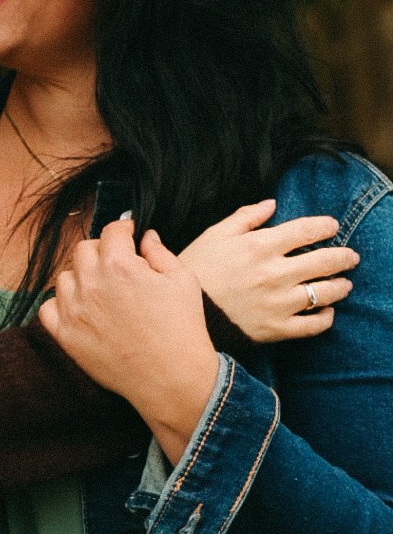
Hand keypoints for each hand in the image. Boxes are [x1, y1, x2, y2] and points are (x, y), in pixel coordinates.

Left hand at [39, 219, 220, 464]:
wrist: (173, 379)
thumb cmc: (182, 329)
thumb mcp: (183, 280)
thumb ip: (160, 252)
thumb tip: (145, 236)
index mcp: (120, 265)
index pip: (111, 231)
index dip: (123, 230)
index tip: (129, 236)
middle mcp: (92, 284)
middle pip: (83, 249)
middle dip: (101, 251)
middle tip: (117, 264)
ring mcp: (75, 310)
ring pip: (65, 277)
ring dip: (81, 277)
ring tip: (102, 290)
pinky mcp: (67, 336)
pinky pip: (49, 308)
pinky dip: (62, 305)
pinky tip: (82, 309)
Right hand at [180, 201, 356, 341]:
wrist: (181, 313)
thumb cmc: (196, 269)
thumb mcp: (214, 235)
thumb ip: (246, 217)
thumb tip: (272, 203)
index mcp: (260, 246)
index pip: (306, 230)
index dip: (325, 226)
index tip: (334, 226)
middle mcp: (275, 273)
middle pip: (324, 261)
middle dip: (344, 256)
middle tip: (351, 256)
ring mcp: (278, 303)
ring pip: (324, 293)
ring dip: (340, 286)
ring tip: (344, 284)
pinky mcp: (277, 329)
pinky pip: (313, 325)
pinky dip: (325, 318)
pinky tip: (327, 312)